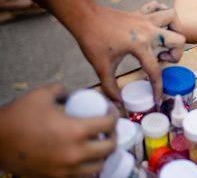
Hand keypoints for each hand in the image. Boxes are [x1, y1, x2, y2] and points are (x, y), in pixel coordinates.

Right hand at [0, 83, 117, 176]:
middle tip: (108, 127)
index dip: (114, 114)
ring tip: (99, 143)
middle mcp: (75, 153)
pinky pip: (81, 175)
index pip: (109, 123)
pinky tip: (84, 156)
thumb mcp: (43, 94)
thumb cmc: (19, 116)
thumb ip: (64, 90)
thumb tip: (75, 95)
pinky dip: (87, 166)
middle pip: (109, 147)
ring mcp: (66, 169)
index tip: (110, 109)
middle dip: (113, 135)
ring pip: (98, 166)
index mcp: (76, 130)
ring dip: (103, 154)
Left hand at [75, 0, 185, 104]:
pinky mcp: (140, 12)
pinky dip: (162, 13)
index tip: (157, 98)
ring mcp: (146, 19)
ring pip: (173, 17)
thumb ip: (110, 87)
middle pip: (178, 40)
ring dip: (174, 29)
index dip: (158, 88)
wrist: (85, 17)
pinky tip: (157, 24)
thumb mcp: (101, 67)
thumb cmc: (92, 40)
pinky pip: (159, 7)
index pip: (156, 71)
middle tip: (162, 59)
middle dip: (176, 54)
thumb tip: (118, 102)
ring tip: (165, 40)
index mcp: (140, 46)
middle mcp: (148, 31)